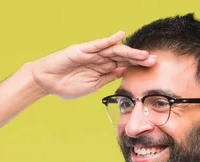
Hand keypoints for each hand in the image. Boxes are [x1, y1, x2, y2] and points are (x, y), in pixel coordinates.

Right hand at [29, 31, 156, 98]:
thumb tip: (124, 71)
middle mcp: (99, 59)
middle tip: (154, 60)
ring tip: (143, 54)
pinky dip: (109, 40)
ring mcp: (91, 54)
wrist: (46, 82)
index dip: (137, 66)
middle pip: (123, 57)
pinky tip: (120, 36)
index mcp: (102, 69)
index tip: (152, 68)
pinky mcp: (82, 50)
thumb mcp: (92, 86)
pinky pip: (98, 44)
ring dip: (129, 51)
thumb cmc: (66, 85)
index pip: (124, 65)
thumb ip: (107, 78)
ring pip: (114, 50)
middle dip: (138, 58)